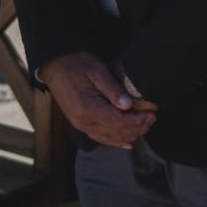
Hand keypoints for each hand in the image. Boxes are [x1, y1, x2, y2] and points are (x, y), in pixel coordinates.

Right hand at [41, 51, 155, 148]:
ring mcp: (81, 124)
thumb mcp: (96, 70)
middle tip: (152, 119)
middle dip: (137, 128)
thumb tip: (129, 105)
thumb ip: (113, 89)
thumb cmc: (75, 64)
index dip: (138, 121)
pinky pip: (100, 138)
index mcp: (89, 109)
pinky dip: (115, 142)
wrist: (54, 65)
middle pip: (117, 133)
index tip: (151, 114)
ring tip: (144, 126)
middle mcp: (84, 122)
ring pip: (110, 138)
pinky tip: (127, 143)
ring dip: (129, 135)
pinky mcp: (80, 123)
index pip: (120, 123)